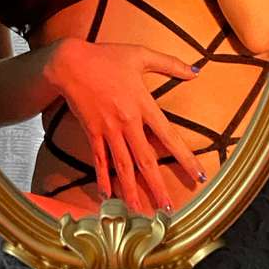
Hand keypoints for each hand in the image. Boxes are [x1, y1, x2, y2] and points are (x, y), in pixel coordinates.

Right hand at [43, 37, 207, 213]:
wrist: (71, 62)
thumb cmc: (107, 56)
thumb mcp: (141, 54)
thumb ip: (170, 64)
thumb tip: (198, 71)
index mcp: (142, 104)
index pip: (168, 136)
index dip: (184, 157)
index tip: (198, 175)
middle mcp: (127, 122)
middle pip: (145, 160)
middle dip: (157, 187)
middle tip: (168, 211)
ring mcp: (107, 130)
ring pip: (122, 167)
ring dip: (132, 192)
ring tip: (141, 214)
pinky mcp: (92, 132)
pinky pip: (99, 160)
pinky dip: (103, 179)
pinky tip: (108, 197)